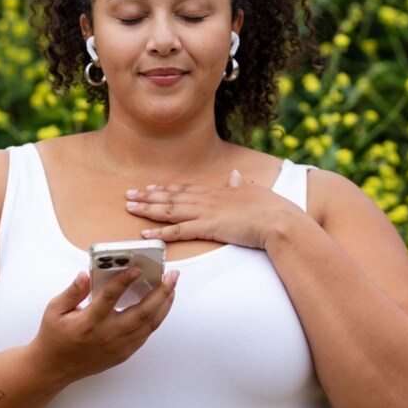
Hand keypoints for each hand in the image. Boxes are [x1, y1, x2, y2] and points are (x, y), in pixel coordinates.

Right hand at [31, 267, 178, 384]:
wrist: (54, 368)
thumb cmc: (54, 336)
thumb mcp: (55, 309)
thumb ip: (73, 291)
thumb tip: (85, 275)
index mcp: (89, 322)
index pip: (109, 298)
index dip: (124, 282)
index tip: (137, 269)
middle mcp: (107, 335)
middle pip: (141, 313)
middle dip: (161, 292)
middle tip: (171, 276)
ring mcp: (118, 347)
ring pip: (149, 325)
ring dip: (164, 305)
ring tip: (171, 288)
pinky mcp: (123, 354)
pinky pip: (145, 335)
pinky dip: (156, 319)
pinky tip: (161, 306)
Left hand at [125, 170, 296, 249]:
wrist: (278, 220)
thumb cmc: (270, 208)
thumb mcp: (252, 192)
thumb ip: (239, 185)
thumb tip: (234, 174)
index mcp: (216, 191)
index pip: (184, 188)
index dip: (164, 188)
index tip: (149, 187)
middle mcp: (206, 199)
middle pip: (170, 196)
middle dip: (147, 196)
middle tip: (128, 194)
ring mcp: (205, 213)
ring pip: (168, 210)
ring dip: (147, 209)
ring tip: (129, 208)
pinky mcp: (207, 228)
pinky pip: (178, 230)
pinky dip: (159, 231)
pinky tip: (145, 232)